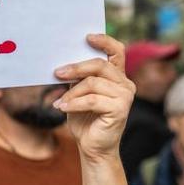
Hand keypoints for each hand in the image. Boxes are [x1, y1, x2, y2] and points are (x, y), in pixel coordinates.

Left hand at [54, 34, 133, 160]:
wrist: (92, 147)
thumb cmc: (85, 119)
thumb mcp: (79, 93)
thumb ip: (78, 78)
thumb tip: (63, 64)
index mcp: (118, 76)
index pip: (117, 51)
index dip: (104, 41)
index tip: (87, 37)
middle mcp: (125, 84)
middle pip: (100, 65)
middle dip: (76, 68)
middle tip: (58, 73)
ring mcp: (126, 96)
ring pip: (93, 83)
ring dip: (72, 92)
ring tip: (60, 102)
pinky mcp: (120, 109)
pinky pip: (92, 100)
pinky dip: (74, 103)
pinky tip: (62, 108)